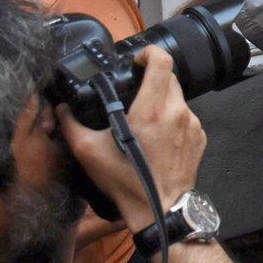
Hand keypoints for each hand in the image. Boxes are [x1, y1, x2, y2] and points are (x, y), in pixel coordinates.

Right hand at [57, 46, 206, 231]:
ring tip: (144, 120)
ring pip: (179, 98)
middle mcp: (177, 111)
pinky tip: (158, 137)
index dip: (150, 53)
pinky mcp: (200, 138)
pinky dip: (173, 119)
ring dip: (162, 101)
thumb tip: (62, 109)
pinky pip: (187, 118)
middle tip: (135, 92)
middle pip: (170, 78)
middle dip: (152, 79)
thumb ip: (72, 124)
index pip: (162, 62)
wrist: (160, 209)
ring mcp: (193, 124)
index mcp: (153, 109)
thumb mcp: (89, 152)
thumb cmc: (126, 180)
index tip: (137, 60)